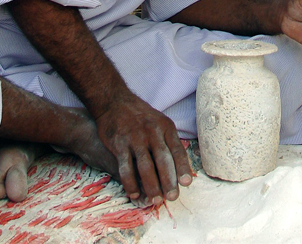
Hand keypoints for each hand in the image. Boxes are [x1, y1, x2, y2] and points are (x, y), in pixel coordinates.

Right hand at [95, 92, 192, 206]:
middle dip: (168, 180)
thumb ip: (168, 142)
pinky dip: (130, 183)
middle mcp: (151, 132)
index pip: (176, 149)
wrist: (114, 101)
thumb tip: (181, 168)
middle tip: (172, 197)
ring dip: (151, 186)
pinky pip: (126, 168)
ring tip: (155, 200)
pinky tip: (134, 194)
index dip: (182, 167)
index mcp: (165, 127)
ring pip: (145, 166)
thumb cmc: (141, 116)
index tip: (187, 183)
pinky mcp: (119, 144)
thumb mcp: (159, 122)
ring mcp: (135, 138)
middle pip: (162, 160)